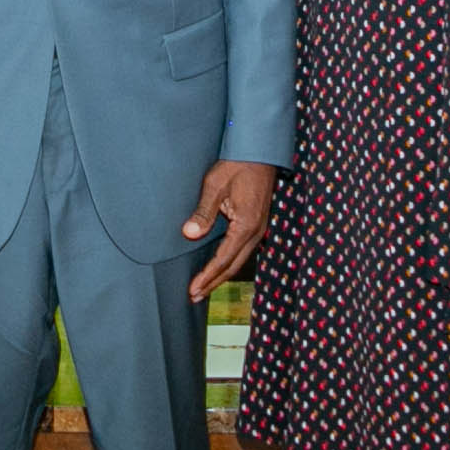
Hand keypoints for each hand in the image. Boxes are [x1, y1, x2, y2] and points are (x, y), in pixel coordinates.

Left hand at [183, 160, 276, 294]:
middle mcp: (256, 232)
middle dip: (213, 283)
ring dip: (221, 276)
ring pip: (239, 261)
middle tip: (194, 297)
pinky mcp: (257, 225)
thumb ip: (203, 212)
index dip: (207, 277)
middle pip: (233, 267)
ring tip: (204, 288)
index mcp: (245, 226)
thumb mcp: (215, 185)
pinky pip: (242, 251)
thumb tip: (189, 234)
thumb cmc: (236, 165)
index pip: (223, 260)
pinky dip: (229, 264)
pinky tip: (219, 268)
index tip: (192, 290)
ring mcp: (259, 229)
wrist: (260, 152)